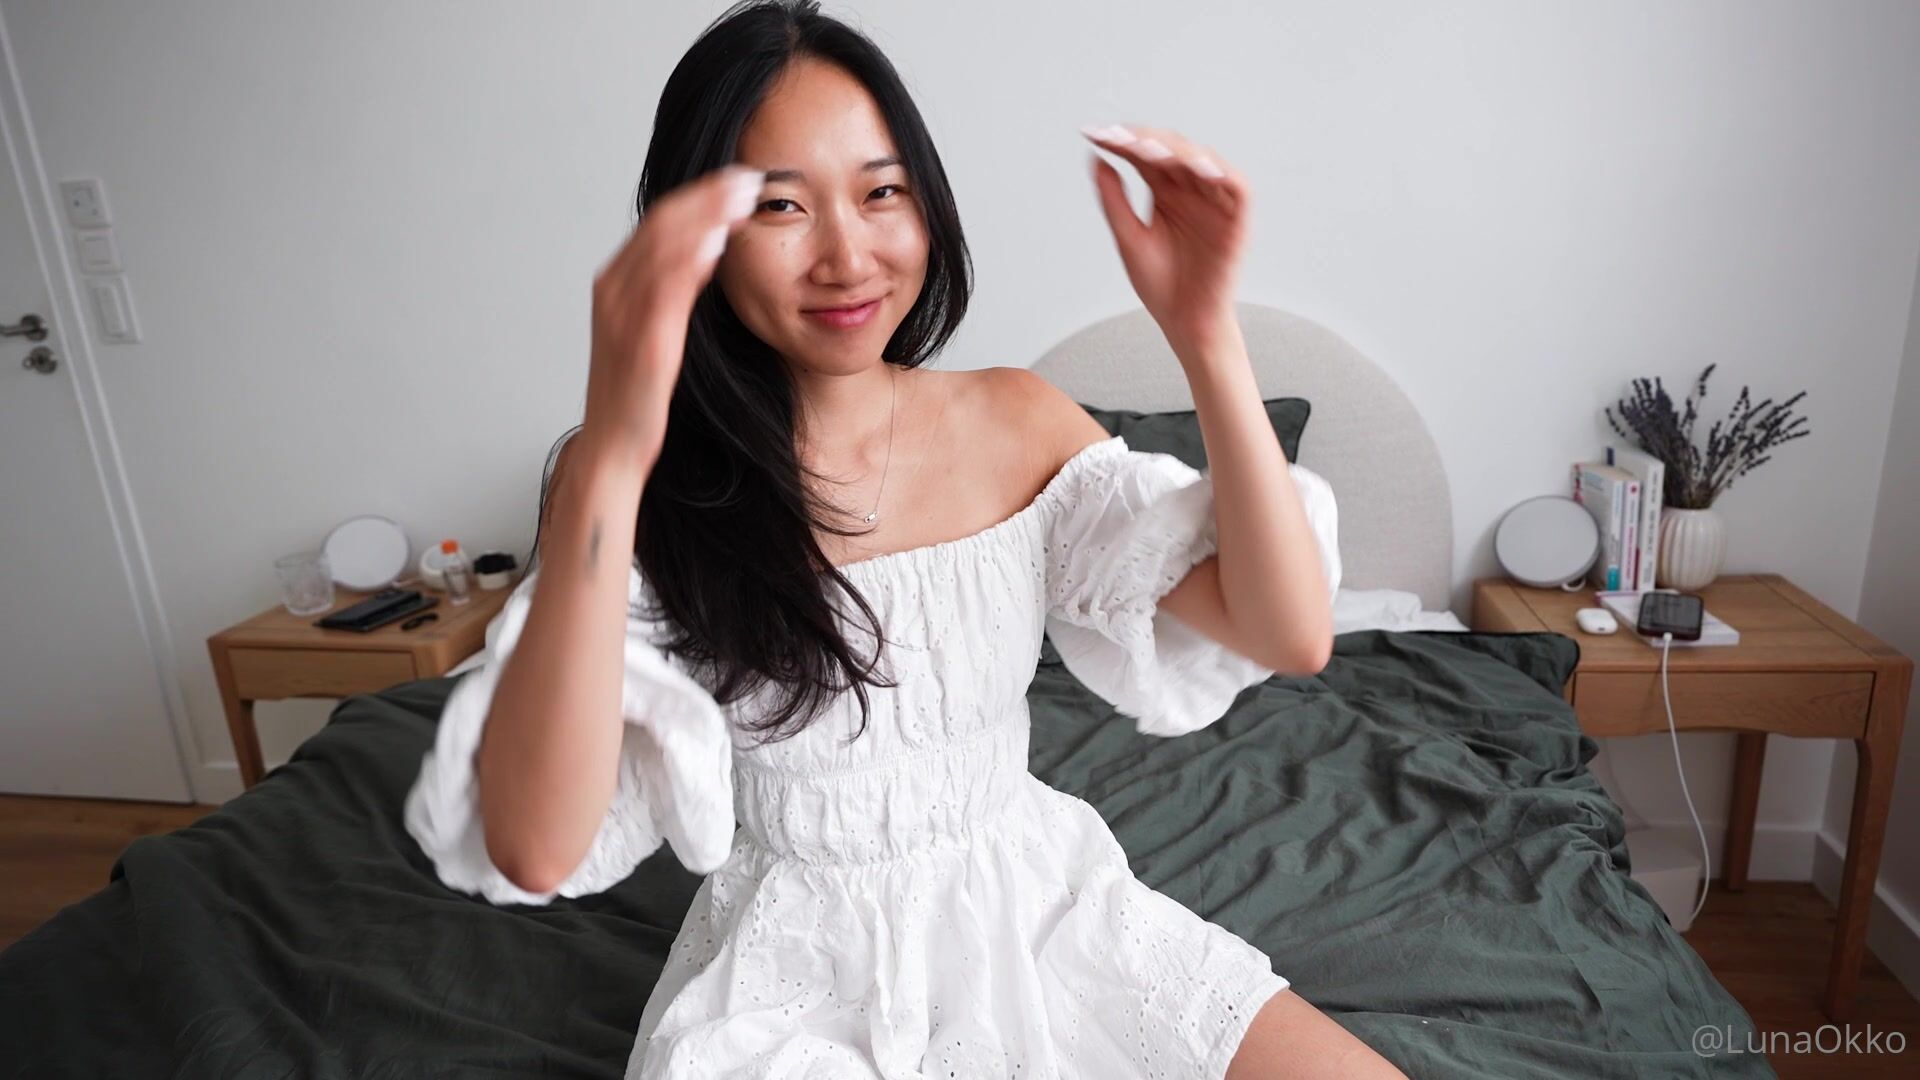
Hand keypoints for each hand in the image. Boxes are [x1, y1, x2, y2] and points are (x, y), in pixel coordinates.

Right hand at [583, 163, 765, 462]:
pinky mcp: (642, 342)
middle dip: (707, 197)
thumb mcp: (655, 330)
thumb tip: (704, 251)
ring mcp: (623, 315)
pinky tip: (717, 242)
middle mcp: (613, 290)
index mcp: (616, 284)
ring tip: (740, 196)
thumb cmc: (638, 395)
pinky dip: (690, 262)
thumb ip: (672, 289)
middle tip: (747, 176)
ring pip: (663, 248)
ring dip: (705, 217)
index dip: (699, 197)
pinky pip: (665, 292)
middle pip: (662, 224)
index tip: (735, 179)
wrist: (615, 448)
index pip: (659, 223)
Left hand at [1081, 123, 1250, 350]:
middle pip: (1171, 150)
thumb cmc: (1160, 285)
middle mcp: (1190, 190)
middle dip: (1144, 140)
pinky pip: (1236, 187)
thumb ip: (1114, 199)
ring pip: (1202, 160)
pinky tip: (1195, 166)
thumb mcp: (1128, 237)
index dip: (1121, 141)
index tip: (1093, 133)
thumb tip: (1097, 158)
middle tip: (1117, 137)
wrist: (1185, 322)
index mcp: (1164, 192)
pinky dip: (1221, 173)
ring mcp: (1214, 201)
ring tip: (1147, 148)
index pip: (1143, 155)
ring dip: (1177, 151)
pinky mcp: (1236, 218)